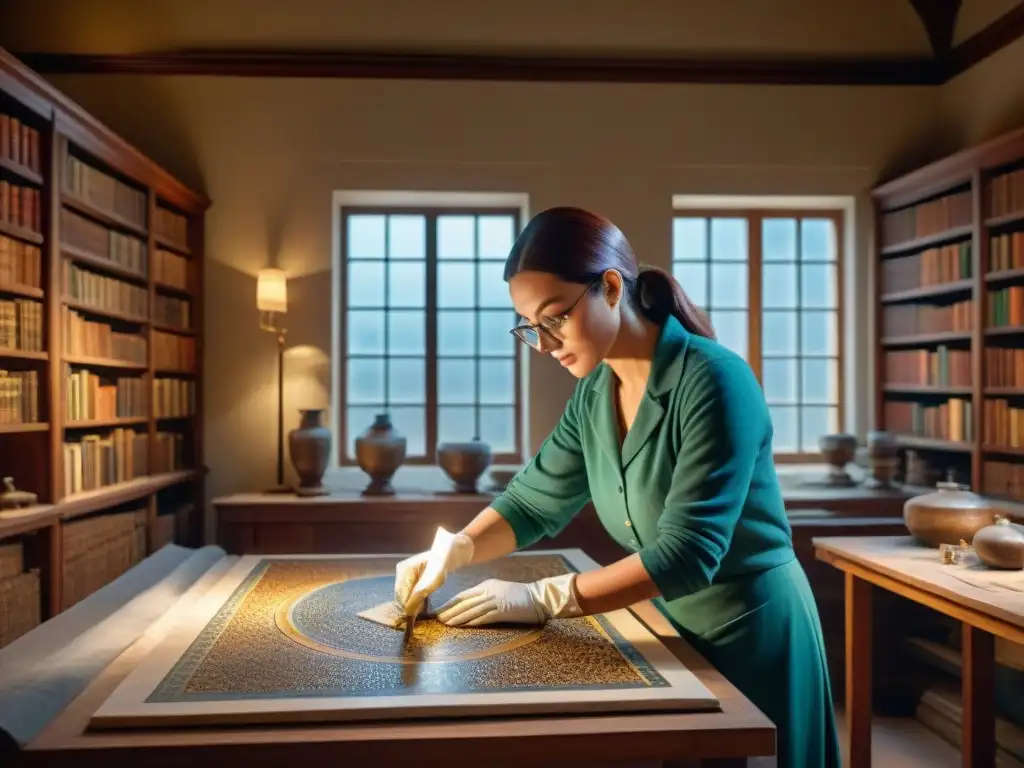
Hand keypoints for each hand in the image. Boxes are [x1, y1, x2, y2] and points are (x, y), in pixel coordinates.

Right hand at [394, 527, 474, 617]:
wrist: (451, 553)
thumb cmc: (443, 565)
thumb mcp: (432, 582)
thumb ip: (418, 596)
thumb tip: (407, 612)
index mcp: (405, 570)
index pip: (401, 594)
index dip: (407, 607)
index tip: (415, 617)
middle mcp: (402, 571)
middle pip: (401, 595)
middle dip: (409, 605)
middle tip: (420, 613)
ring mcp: (405, 574)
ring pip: (405, 595)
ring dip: (412, 603)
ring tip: (422, 608)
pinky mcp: (411, 577)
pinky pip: (409, 592)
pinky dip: (415, 599)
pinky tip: (422, 603)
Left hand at [434, 573, 582, 626]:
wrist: (539, 598)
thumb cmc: (519, 596)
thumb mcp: (500, 591)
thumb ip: (485, 597)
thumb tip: (468, 607)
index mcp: (487, 585)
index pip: (464, 595)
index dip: (450, 603)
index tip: (439, 610)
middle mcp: (489, 591)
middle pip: (465, 602)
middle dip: (449, 611)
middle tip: (436, 618)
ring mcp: (496, 600)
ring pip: (472, 609)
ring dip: (457, 617)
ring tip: (445, 623)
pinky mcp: (503, 610)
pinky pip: (484, 617)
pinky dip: (473, 621)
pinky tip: (464, 625)